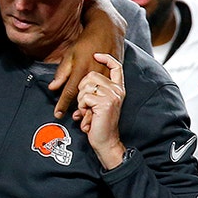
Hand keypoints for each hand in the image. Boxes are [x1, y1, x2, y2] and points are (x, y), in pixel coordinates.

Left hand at [51, 0, 125, 116]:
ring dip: (88, 107)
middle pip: (82, 98)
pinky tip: (96, 104)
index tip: (57, 114)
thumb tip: (53, 87)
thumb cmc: (86, 42)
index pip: (69, 92)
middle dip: (78, 109)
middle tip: (74, 115)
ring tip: (84, 112)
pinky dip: (98, 102)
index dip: (62, 104)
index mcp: (81, 69)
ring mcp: (106, 77)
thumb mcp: (70, 55)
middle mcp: (94, 75)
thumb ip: (62, 72)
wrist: (108, 31)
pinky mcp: (116, 78)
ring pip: (94, 98)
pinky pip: (104, 95)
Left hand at [73, 52, 126, 168]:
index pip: (116, 66)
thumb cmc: (99, 124)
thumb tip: (81, 81)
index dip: (106, 58)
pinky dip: (82, 107)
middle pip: (91, 75)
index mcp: (117, 88)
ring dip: (81, 101)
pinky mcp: (106, 102)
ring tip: (88, 112)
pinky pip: (85, 97)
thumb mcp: (96, 105)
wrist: (106, 141)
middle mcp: (117, 90)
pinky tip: (89, 116)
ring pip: (86, 86)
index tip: (96, 55)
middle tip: (87, 105)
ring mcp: (112, 95)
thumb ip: (92, 91)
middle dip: (82, 90)